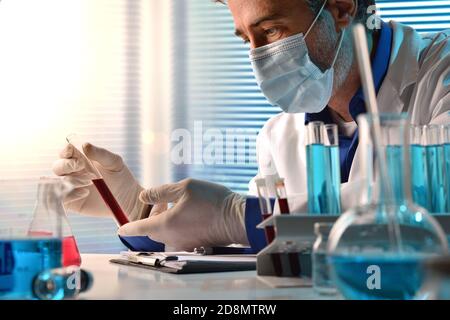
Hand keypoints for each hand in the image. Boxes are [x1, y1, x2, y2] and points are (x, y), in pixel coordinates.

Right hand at [52, 143, 144, 220]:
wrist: (126, 197)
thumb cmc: (120, 176)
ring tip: (89, 182)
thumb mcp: (114, 162)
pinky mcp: (71, 202)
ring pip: (57, 183)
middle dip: (67, 165)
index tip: (71, 150)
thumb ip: (101, 153)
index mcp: (80, 159)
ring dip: (70, 181)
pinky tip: (85, 193)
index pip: (65, 152)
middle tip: (82, 166)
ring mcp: (70, 187)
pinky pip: (61, 199)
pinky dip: (69, 195)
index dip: (65, 150)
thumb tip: (85, 145)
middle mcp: (72, 172)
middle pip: (58, 167)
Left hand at [118, 179, 248, 250]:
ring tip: (177, 205)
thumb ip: (160, 192)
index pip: (139, 228)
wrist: (237, 218)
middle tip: (162, 202)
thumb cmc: (211, 201)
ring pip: (166, 233)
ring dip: (165, 221)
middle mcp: (172, 238)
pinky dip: (177, 226)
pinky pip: (178, 236)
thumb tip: (143, 196)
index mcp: (165, 225)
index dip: (127, 228)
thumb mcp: (184, 187)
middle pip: (153, 230)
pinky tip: (189, 214)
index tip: (120, 229)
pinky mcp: (195, 245)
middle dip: (152, 217)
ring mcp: (184, 243)